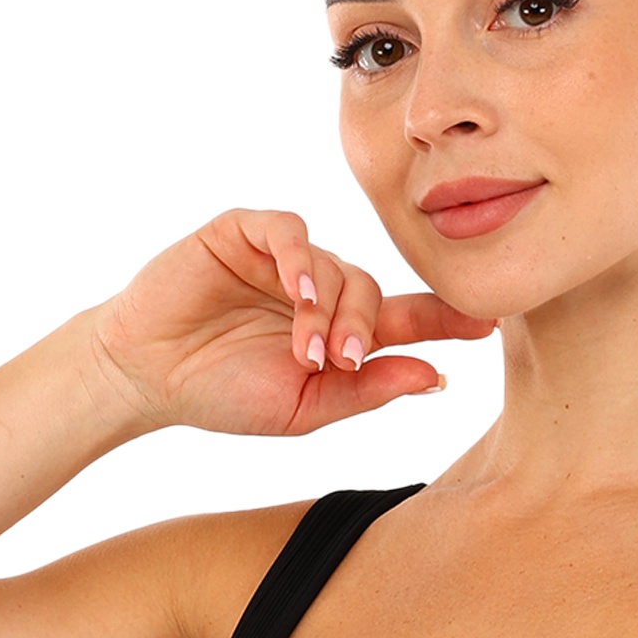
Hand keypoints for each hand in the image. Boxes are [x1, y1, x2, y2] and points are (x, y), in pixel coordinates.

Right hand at [84, 207, 496, 434]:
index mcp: (341, 331)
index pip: (407, 318)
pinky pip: (289, 230)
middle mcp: (321, 289)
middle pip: (370, 292)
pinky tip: (296, 290)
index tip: (490, 324)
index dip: (447, 319)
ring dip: (326, 310)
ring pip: (334, 266)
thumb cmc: (223, 394)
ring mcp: (285, 258)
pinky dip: (299, 257)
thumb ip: (368, 391)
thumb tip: (437, 378)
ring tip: (307, 350)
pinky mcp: (245, 232)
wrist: (147, 377)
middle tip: (346, 362)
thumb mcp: (304, 407)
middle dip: (364, 328)